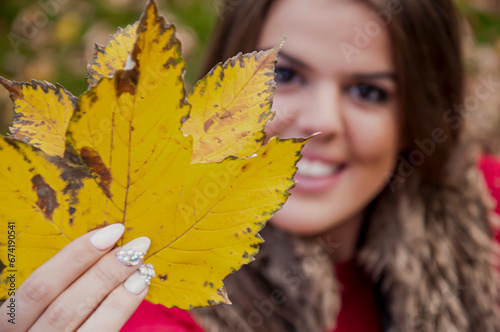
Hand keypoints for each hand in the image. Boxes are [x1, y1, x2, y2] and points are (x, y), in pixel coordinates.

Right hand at [0, 224, 153, 330]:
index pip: (38, 287)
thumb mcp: (31, 317)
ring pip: (87, 331)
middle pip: (64, 307)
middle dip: (105, 273)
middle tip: (138, 246)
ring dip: (118, 296)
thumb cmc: (38, 329)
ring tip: (144, 270)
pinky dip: (120, 316)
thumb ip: (54, 295)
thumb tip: (102, 252)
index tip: (112, 231)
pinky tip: (138, 294)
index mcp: (5, 325)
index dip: (75, 257)